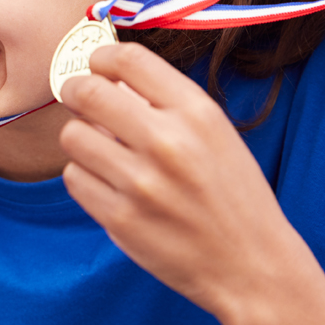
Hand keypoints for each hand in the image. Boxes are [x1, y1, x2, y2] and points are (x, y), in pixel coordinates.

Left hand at [58, 42, 296, 323]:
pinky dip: (85, 176)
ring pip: (72, 136)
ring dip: (80, 139)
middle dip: (74, 91)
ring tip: (102, 150)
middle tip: (78, 100)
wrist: (252, 267)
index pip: (128, 60)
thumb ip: (166, 104)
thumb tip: (105, 77)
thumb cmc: (232, 195)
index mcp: (197, 113)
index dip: (101, 58)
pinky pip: (74, 178)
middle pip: (87, 92)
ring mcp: (141, 184)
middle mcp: (168, 143)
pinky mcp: (120, 219)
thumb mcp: (216, 135)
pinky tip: (108, 184)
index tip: (96, 67)